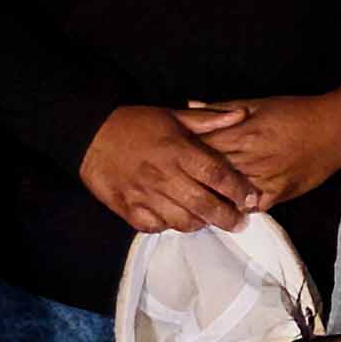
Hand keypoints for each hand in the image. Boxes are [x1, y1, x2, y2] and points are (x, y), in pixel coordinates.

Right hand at [82, 104, 261, 235]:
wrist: (89, 134)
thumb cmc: (135, 123)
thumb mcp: (172, 115)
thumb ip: (208, 119)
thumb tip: (241, 114)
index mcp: (178, 150)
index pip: (217, 175)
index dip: (239, 190)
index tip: (252, 198)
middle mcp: (164, 175)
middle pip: (205, 205)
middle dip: (228, 217)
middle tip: (239, 222)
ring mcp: (145, 195)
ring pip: (183, 221)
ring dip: (200, 223)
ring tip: (208, 220)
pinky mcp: (128, 209)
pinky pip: (156, 227)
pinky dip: (169, 226)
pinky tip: (176, 219)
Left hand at [172, 93, 340, 204]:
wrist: (335, 128)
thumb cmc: (296, 111)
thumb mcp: (259, 102)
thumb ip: (222, 108)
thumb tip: (189, 106)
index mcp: (244, 133)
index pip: (204, 147)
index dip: (185, 154)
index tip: (168, 158)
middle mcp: (252, 158)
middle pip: (212, 173)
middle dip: (192, 178)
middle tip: (170, 185)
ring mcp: (266, 179)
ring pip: (229, 193)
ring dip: (211, 198)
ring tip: (190, 201)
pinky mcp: (280, 193)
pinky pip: (253, 206)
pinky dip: (238, 208)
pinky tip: (224, 209)